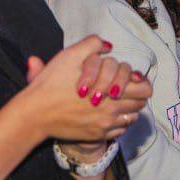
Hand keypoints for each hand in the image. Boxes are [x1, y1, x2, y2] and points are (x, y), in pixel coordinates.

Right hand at [17, 36, 150, 141]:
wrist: (34, 113)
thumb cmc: (51, 84)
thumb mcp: (70, 56)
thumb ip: (93, 44)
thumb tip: (109, 47)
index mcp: (112, 90)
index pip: (145, 88)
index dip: (139, 81)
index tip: (130, 78)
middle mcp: (113, 110)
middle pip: (141, 103)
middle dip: (135, 93)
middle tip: (124, 87)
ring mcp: (106, 125)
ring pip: (131, 117)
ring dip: (128, 107)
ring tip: (116, 99)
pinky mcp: (97, 135)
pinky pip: (120, 130)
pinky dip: (118, 122)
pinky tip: (107, 113)